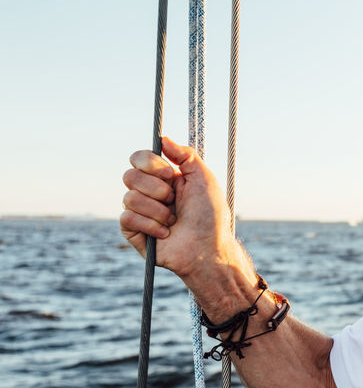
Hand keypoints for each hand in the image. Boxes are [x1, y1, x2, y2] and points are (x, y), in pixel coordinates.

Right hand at [120, 136, 243, 282]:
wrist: (208, 248)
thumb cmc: (210, 215)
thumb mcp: (204, 179)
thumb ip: (185, 155)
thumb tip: (163, 139)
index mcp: (163, 178)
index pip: (138, 158)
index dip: (150, 163)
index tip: (170, 174)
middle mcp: (148, 192)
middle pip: (129, 175)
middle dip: (156, 189)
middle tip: (174, 200)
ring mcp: (139, 211)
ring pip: (129, 198)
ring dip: (158, 210)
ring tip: (174, 220)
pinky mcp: (133, 231)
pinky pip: (127, 217)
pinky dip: (150, 225)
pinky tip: (165, 233)